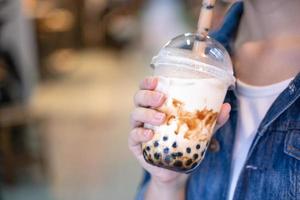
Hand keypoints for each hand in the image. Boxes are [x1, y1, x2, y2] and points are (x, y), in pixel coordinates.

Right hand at [128, 77, 230, 196]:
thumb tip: (226, 107)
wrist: (175, 171)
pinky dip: (140, 133)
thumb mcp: (199, 130)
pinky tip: (150, 134)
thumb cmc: (183, 144)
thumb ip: (211, 120)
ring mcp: (139, 129)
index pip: (147, 88)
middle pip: (138, 98)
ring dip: (147, 113)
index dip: (148, 82)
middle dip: (148, 95)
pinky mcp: (135, 145)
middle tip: (161, 99)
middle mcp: (145, 114)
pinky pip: (133, 135)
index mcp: (156, 106)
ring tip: (161, 118)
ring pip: (135, 114)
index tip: (157, 81)